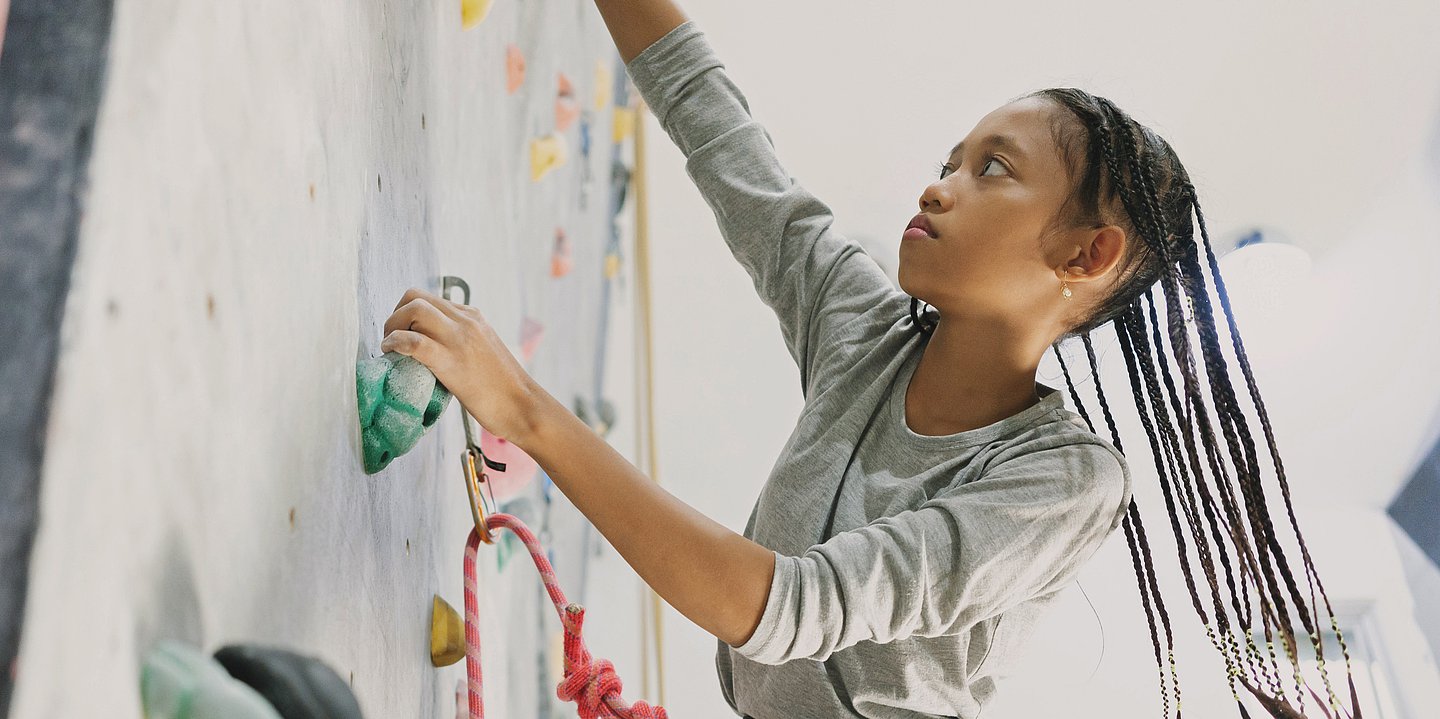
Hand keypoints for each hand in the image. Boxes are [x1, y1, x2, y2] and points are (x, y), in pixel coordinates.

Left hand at [380, 287, 540, 443]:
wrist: (523, 406)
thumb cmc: (503, 389)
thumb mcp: (482, 352)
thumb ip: (461, 343)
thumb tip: (433, 350)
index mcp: (473, 317)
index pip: (429, 299)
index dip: (407, 313)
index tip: (403, 334)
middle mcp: (465, 320)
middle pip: (415, 297)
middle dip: (395, 316)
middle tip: (392, 340)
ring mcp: (459, 338)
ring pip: (413, 310)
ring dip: (392, 327)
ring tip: (390, 349)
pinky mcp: (451, 360)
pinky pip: (413, 341)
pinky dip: (394, 342)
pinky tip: (391, 353)